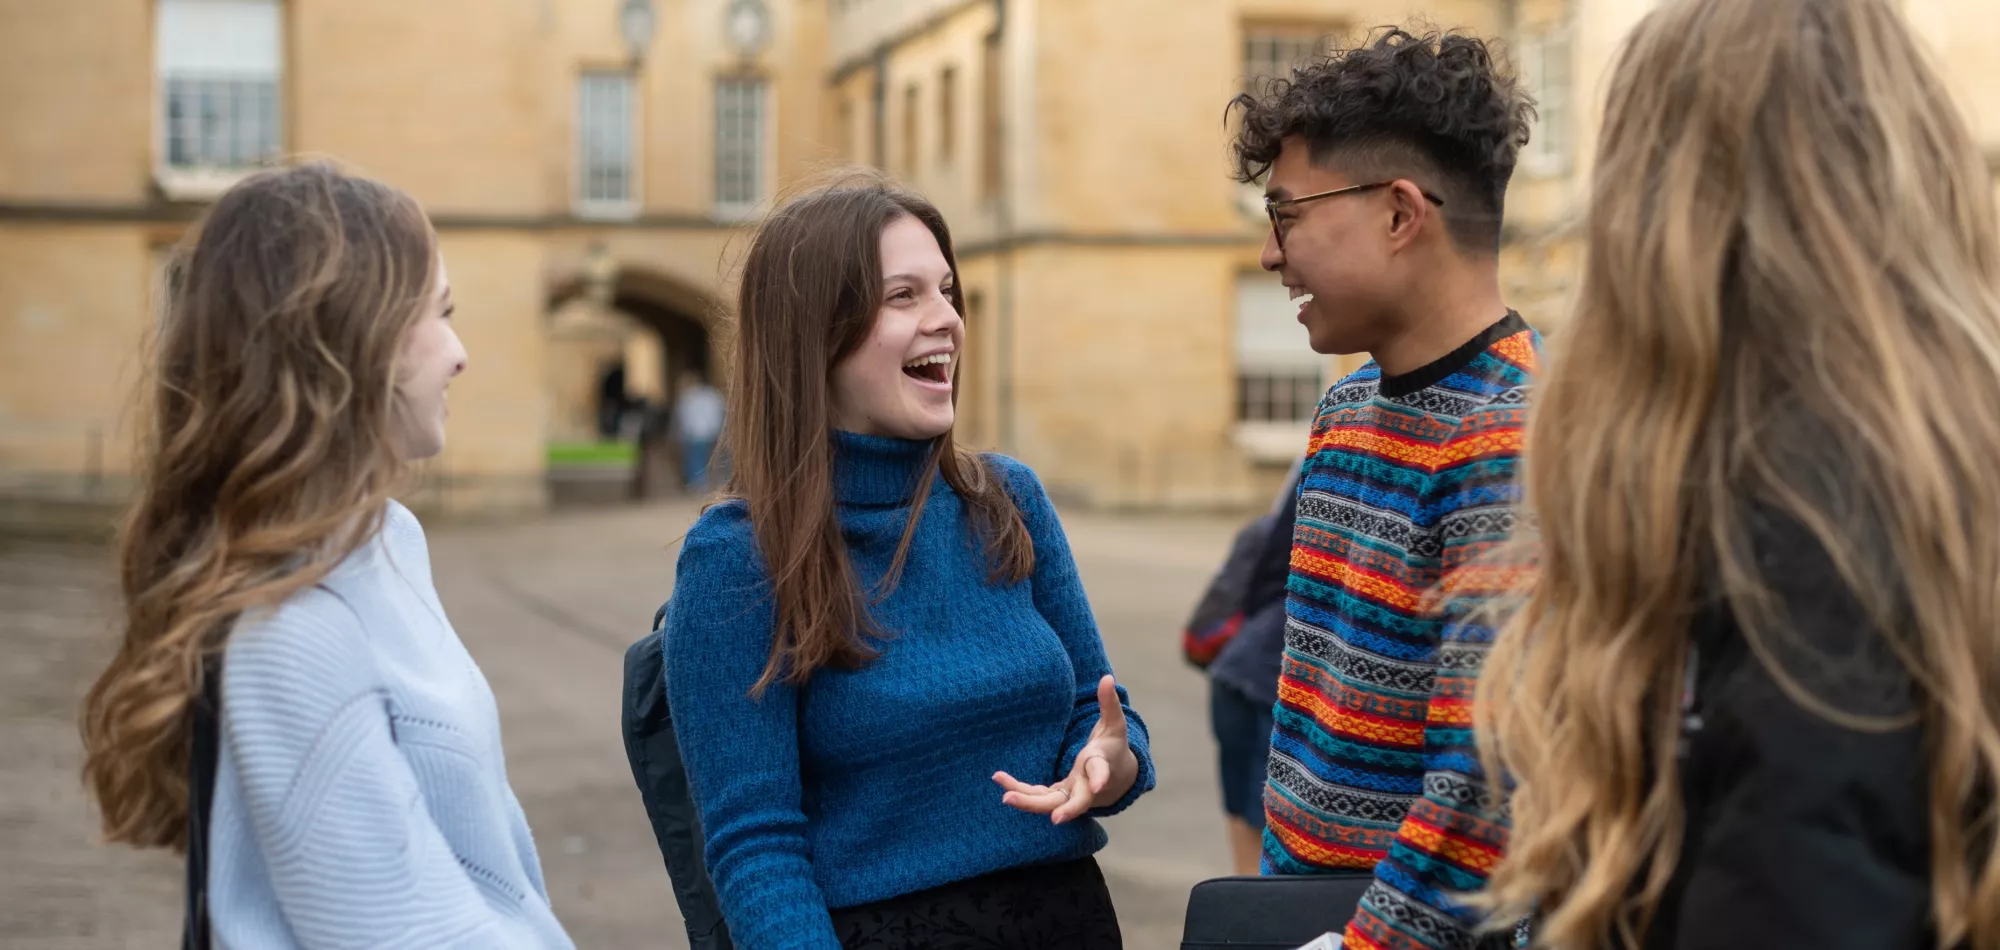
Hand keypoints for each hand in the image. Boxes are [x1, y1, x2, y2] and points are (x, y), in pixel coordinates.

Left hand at [992, 675, 1138, 823]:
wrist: (1115, 778)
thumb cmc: (1113, 747)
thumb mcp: (1115, 725)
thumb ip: (1109, 703)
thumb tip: (1107, 677)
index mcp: (1100, 766)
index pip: (1101, 772)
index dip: (1100, 778)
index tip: (1097, 786)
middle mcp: (1085, 786)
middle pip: (1075, 802)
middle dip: (1064, 809)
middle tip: (1054, 818)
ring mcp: (1070, 794)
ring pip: (1050, 804)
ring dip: (1028, 801)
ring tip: (1005, 795)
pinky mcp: (1056, 795)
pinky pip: (1036, 796)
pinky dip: (1020, 792)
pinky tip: (1000, 781)